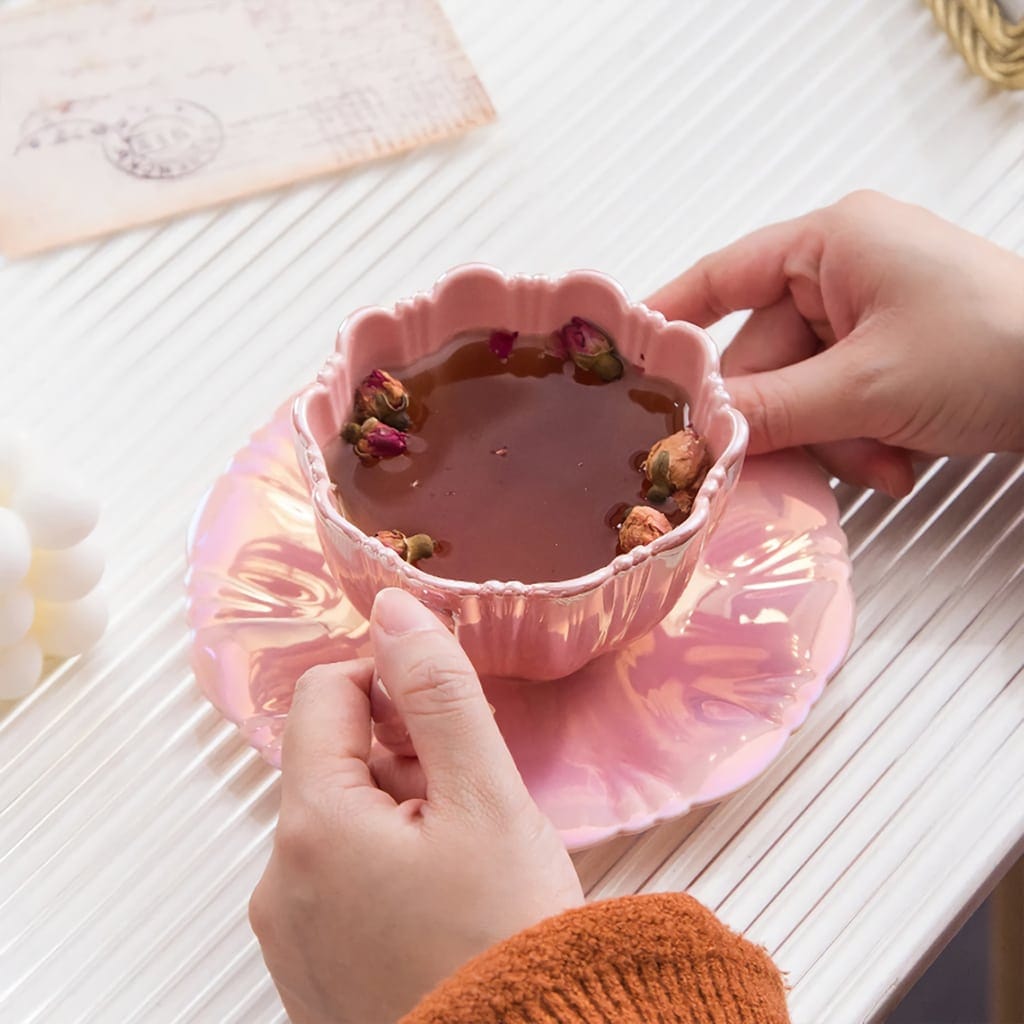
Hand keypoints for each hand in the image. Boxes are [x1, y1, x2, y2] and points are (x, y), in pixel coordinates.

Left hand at [249, 588, 583, 1023]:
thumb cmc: (507, 946)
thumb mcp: (487, 798)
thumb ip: (438, 693)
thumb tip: (396, 611)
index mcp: (313, 826)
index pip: (327, 692)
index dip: (390, 682)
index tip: (444, 715)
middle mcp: (280, 881)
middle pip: (332, 759)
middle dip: (402, 756)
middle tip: (468, 799)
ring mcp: (290, 931)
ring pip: (339, 819)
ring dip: (398, 812)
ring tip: (463, 858)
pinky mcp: (310, 968)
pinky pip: (337, 880)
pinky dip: (384, 866)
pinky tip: (440, 899)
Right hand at [647, 190, 1023, 495]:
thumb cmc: (1000, 347)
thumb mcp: (870, 385)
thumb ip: (772, 409)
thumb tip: (696, 435)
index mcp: (833, 243)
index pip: (720, 277)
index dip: (667, 323)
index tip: (622, 365)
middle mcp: (844, 271)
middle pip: (763, 358)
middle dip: (787, 420)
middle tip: (787, 463)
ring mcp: (870, 316)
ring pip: (802, 393)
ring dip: (832, 440)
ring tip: (881, 462)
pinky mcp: (892, 356)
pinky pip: (839, 404)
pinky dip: (858, 439)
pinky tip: (897, 461)